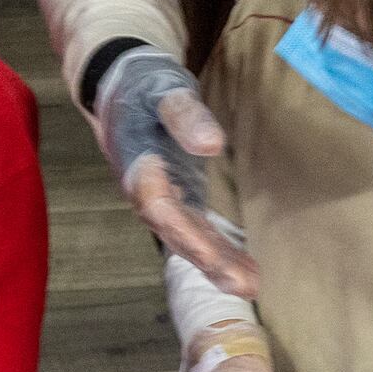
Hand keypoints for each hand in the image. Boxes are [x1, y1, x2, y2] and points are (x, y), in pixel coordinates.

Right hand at [91, 45, 256, 295]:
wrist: (121, 87)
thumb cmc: (144, 85)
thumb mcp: (164, 89)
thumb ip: (185, 116)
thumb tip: (212, 145)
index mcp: (137, 165)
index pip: (158, 206)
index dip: (185, 231)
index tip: (211, 256)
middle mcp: (145, 192)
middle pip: (174, 233)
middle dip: (208, 260)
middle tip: (245, 286)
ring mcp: (161, 200)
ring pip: (186, 239)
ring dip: (217, 264)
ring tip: (251, 286)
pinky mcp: (177, 199)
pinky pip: (196, 232)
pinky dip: (219, 252)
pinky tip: (246, 271)